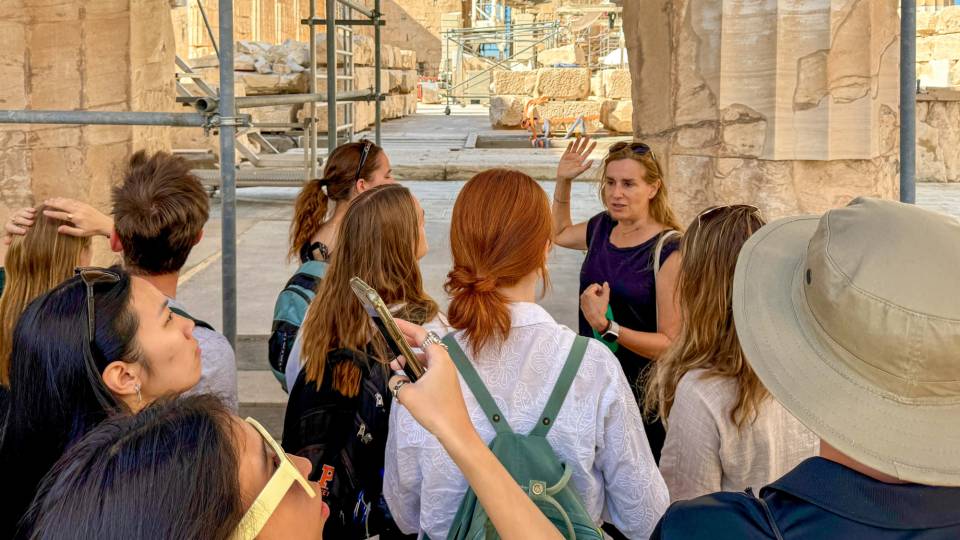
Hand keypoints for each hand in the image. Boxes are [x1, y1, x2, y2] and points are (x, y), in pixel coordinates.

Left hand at [4, 207, 35, 245]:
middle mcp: (12, 219)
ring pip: (21, 213)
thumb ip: (10, 239)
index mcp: (9, 226)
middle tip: (31, 223)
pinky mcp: (23, 210)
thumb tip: (6, 242)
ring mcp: (17, 213)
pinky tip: (34, 211)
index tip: (24, 232)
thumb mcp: (12, 237)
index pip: (10, 227)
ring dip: (27, 214)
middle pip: (17, 219)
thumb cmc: (16, 233)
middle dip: (24, 221)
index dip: (17, 229)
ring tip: (33, 217)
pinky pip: (26, 208)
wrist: (17, 224)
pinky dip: (30, 209)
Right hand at [42, 198, 112, 237]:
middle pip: (63, 205)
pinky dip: (66, 199)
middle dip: (53, 203)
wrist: (105, 224)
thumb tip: (58, 229)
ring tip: (50, 200)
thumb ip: (69, 231)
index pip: (61, 215)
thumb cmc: (93, 230)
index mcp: (76, 218)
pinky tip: (61, 199)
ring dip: (58, 200)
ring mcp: (82, 206)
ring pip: (68, 201)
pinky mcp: (85, 204)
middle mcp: (78, 211)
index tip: (44, 212)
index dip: (52, 213)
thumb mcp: (81, 233)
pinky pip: (73, 200)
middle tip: (44, 202)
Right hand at [389, 319, 472, 442]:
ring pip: (425, 361)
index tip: (392, 322)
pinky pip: (428, 373)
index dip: (405, 327)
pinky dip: (416, 375)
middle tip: (391, 347)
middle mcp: (445, 362)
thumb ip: (396, 382)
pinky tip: (405, 388)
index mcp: (439, 358)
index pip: (421, 334)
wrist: (455, 431)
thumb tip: (395, 380)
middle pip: (423, 346)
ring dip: (409, 363)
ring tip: (396, 370)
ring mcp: (446, 374)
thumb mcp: (407, 394)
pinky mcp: (445, 385)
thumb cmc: (435, 410)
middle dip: (405, 346)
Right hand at [556, 135, 596, 182]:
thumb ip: (586, 166)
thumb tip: (593, 160)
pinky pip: (568, 149)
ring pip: (575, 147)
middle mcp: (577, 157)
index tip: (595, 142)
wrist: (563, 177)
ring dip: (578, 142)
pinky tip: (572, 141)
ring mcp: (571, 156)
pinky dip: (570, 145)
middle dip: (585, 142)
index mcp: (581, 160)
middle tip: (588, 136)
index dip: (591, 147)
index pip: (588, 152)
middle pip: (582, 147)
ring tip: (580, 136)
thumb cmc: (572, 175)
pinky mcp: (565, 156)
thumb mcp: (580, 171)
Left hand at [580, 282, 610, 332]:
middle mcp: (583, 296)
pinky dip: (591, 299)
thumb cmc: (601, 310)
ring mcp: (581, 301)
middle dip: (597, 291)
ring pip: (588, 294)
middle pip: (591, 288)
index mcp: (587, 293)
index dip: (601, 288)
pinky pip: (586, 299)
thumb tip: (605, 283)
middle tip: (602, 296)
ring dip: (594, 295)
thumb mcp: (605, 298)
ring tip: (599, 300)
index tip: (604, 294)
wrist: (596, 321)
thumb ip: (606, 289)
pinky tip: (595, 304)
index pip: (595, 285)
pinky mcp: (582, 306)